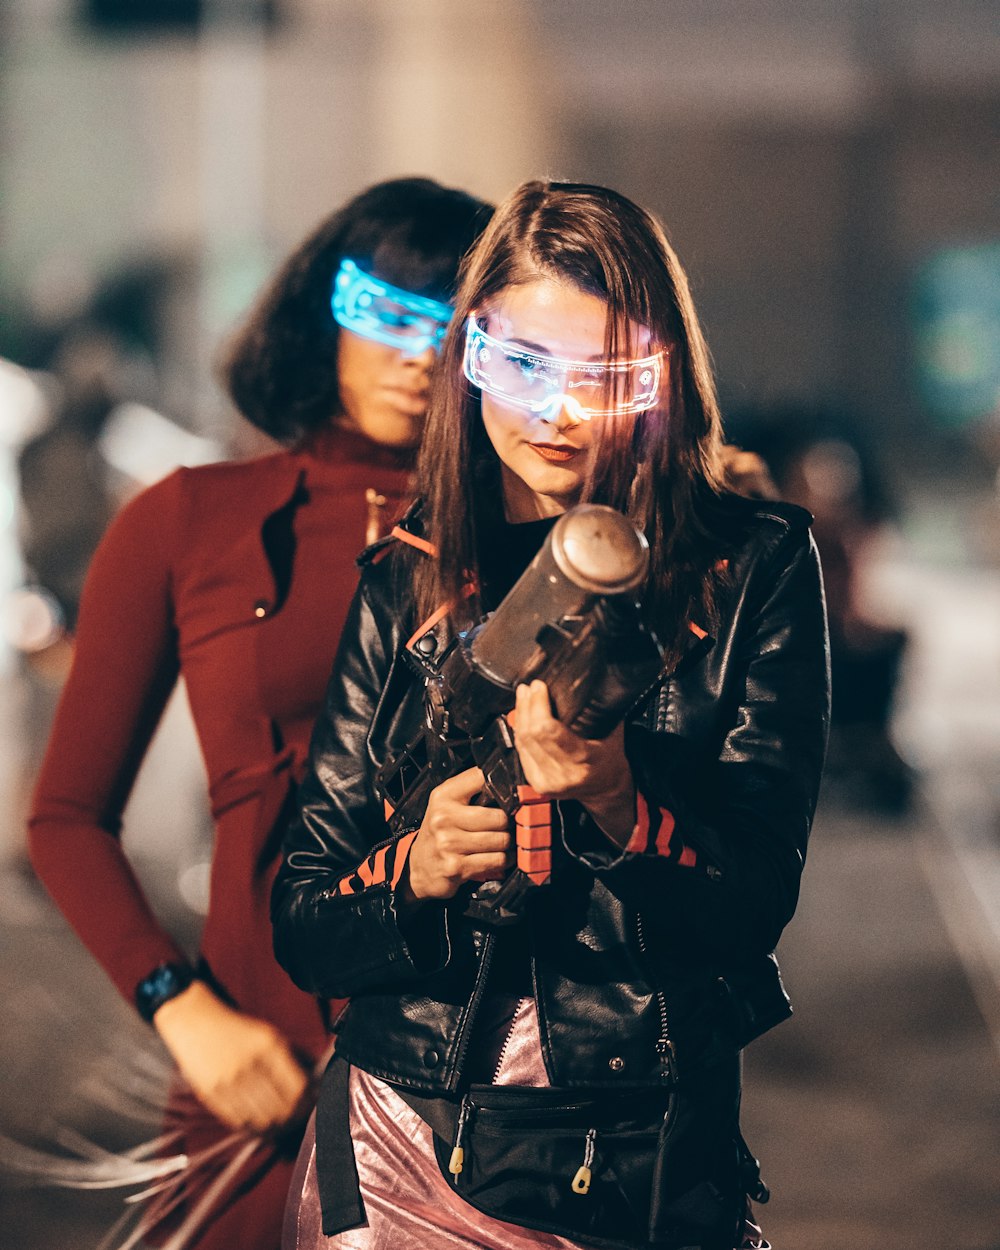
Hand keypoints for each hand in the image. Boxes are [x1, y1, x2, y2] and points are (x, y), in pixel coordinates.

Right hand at [153, 981, 310, 1132]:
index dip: (307, 1102)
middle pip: (282, 1108)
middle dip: (294, 1118)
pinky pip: (239, 1122)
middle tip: (296, 1119)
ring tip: (279, 1124)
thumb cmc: (238, 1029)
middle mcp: (251, 1065)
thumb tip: (315, 1082)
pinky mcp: (211, 1095)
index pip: (299, 1087)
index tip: (310, 1105)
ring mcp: (229, 1082)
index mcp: (270, 1046)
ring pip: (262, 1120)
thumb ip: (294, 1056)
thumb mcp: (270, 1034)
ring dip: (275, 1127)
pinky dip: (252, 1127)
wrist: (195, 1022)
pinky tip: (258, 1123)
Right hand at [402, 767, 512, 905]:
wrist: (419, 867)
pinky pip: (497, 860)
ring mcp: (449, 843)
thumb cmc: (439, 833)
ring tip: (506, 842)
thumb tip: (507, 782)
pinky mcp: (457, 866)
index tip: (509, 794)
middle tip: (509, 825)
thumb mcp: (447, 803)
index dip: (502, 785)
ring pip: (501, 840)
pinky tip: (501, 857)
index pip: (481, 779)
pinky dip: (505, 859)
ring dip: (509, 843)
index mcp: (443, 796)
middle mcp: (444, 818)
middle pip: (498, 816)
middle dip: (509, 823)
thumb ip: (472, 788)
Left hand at [514, 680, 635, 845]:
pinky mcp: (536, 781)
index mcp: (584, 759)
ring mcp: (547, 780)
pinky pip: (520, 750)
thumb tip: (589, 681)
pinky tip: (522, 715)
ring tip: (524, 695)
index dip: (539, 705)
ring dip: (521, 714)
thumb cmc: (609, 760)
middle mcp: (563, 773)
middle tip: (530, 687)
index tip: (539, 686)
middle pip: (532, 733)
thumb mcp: (613, 733)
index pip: (550, 731)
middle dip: (528, 705)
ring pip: (522, 741)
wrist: (605, 787)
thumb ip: (600, 710)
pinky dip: (520, 730)